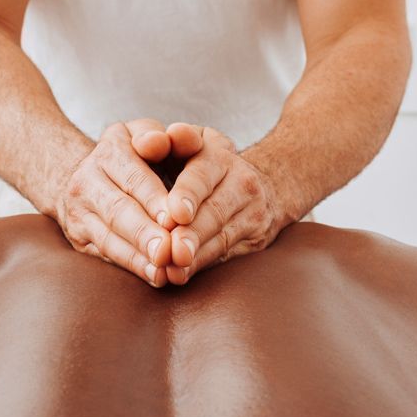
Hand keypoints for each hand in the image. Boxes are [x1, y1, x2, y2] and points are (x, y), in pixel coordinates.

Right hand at [53, 119, 178, 286]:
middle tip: (169, 252)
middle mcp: (87, 180)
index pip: (134, 177)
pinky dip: (131, 268)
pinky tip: (154, 277)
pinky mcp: (79, 239)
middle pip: (118, 211)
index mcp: (109, 151)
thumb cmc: (130, 154)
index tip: (176, 218)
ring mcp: (79, 213)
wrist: (80, 174)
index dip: (155, 199)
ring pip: (109, 238)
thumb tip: (164, 139)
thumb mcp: (142, 133)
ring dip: (138, 258)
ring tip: (164, 272)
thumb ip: (158, 136)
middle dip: (145, 233)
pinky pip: (105, 256)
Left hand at [161, 125, 290, 284]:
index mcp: (219, 157)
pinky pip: (227, 256)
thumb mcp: (193, 142)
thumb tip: (151, 141)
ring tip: (172, 271)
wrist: (266, 182)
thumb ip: (169, 142)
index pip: (202, 175)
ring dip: (195, 256)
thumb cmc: (207, 162)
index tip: (174, 214)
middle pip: (214, 212)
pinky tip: (181, 275)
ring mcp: (253, 213)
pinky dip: (202, 266)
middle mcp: (241, 183)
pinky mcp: (256, 240)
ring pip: (221, 238)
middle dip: (191, 234)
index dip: (188, 195)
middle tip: (170, 252)